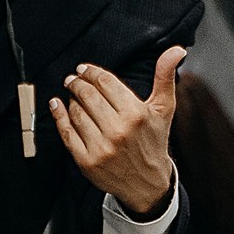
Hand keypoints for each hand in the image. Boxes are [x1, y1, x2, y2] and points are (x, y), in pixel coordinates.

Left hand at [51, 45, 184, 216]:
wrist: (147, 183)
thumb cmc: (154, 141)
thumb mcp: (164, 109)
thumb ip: (165, 76)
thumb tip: (176, 50)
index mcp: (136, 114)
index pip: (106, 83)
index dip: (92, 72)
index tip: (84, 69)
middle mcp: (118, 130)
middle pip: (88, 95)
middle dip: (77, 83)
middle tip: (73, 78)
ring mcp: (101, 147)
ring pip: (76, 112)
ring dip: (71, 99)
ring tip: (73, 95)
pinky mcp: (87, 161)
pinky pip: (66, 133)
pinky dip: (59, 116)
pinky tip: (57, 106)